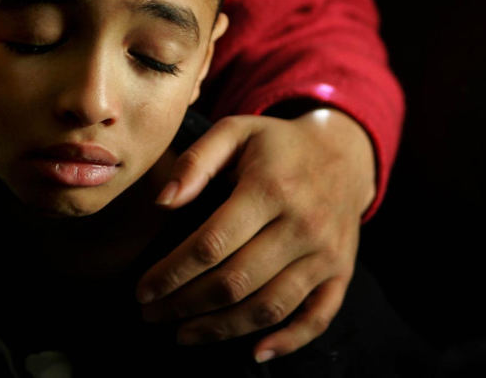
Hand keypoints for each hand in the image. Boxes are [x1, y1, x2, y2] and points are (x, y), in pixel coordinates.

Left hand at [136, 108, 375, 362]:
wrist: (343, 153)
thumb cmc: (275, 144)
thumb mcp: (235, 132)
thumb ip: (196, 162)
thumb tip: (162, 203)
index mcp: (270, 188)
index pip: (211, 243)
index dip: (172, 273)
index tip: (143, 290)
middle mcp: (302, 225)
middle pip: (236, 281)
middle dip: (185, 305)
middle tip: (152, 314)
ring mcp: (325, 253)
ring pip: (270, 306)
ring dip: (221, 328)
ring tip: (182, 333)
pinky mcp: (341, 272)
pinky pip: (317, 317)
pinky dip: (288, 341)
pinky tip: (254, 352)